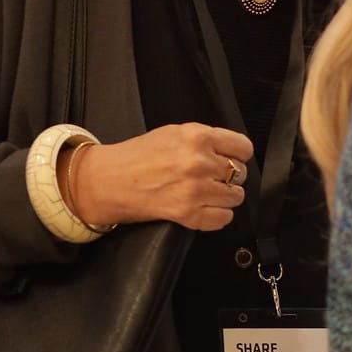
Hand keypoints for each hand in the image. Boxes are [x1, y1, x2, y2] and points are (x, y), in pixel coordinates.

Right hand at [66, 123, 252, 232]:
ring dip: (225, 197)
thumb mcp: (173, 133)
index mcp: (196, 136)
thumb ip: (203, 139)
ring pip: (236, 197)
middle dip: (229, 176)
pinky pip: (224, 218)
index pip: (243, 147)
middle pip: (240, 172)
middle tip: (212, 178)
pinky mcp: (189, 214)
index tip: (232, 159)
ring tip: (206, 194)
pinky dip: (217, 216)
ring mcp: (195, 189)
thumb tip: (230, 152)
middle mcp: (199, 162)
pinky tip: (203, 208)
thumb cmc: (137, 155)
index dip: (238, 154)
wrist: (109, 180)